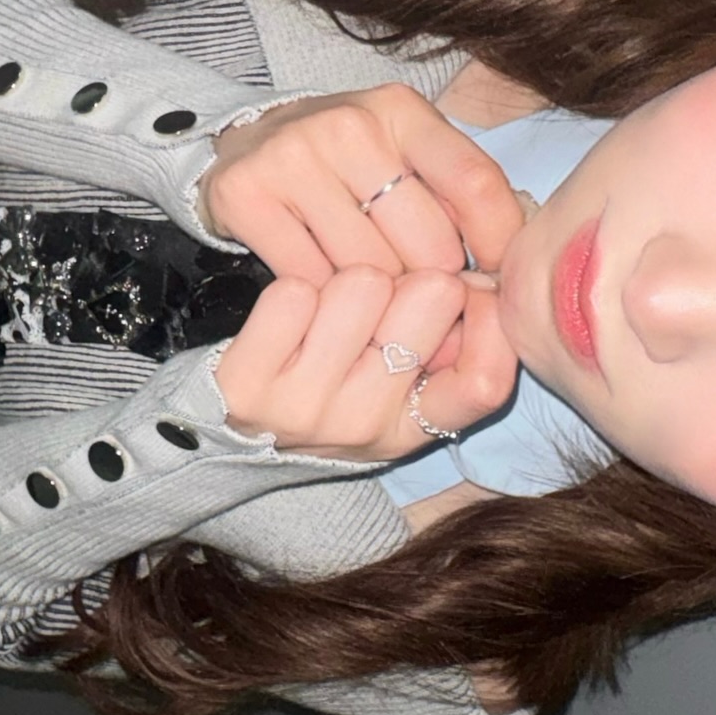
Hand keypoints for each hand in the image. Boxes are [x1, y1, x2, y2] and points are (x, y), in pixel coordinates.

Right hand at [199, 83, 525, 289]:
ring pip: (373, 274)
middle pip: (428, 246)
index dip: (499, 244)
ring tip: (375, 289)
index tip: (499, 280)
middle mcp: (349, 126)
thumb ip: (461, 201)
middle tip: (421, 289)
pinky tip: (330, 288)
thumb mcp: (411, 159)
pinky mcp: (247, 196)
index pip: (475, 185)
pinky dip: (330, 300)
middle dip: (434, 283)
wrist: (248, 146)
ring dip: (382, 300)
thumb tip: (509, 274)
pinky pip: (315, 283)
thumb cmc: (351, 164)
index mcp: (403, 111)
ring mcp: (294, 158)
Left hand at [213, 265, 514, 462]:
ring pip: (363, 281)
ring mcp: (308, 411)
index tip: (472, 291)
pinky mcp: (249, 387)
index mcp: (417, 426)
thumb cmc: (327, 390)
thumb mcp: (397, 386)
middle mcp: (368, 426)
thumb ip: (447, 340)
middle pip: (433, 296)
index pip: (485, 380)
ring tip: (328, 315)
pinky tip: (288, 321)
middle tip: (381, 302)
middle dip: (411, 276)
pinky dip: (291, 291)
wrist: (225, 437)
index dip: (490, 316)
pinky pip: (294, 292)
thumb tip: (481, 279)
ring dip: (346, 279)